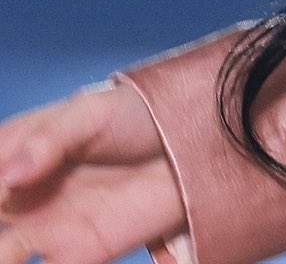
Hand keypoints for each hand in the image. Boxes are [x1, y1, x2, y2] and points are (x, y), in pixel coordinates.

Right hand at [0, 79, 186, 263]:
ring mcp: (46, 226)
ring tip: (7, 256)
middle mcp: (25, 192)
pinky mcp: (76, 254)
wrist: (190, 145)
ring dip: (0, 258)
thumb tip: (9, 176)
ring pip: (3, 254)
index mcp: (21, 147)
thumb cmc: (138, 116)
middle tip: (0, 230)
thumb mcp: (93, 113)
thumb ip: (51, 140)